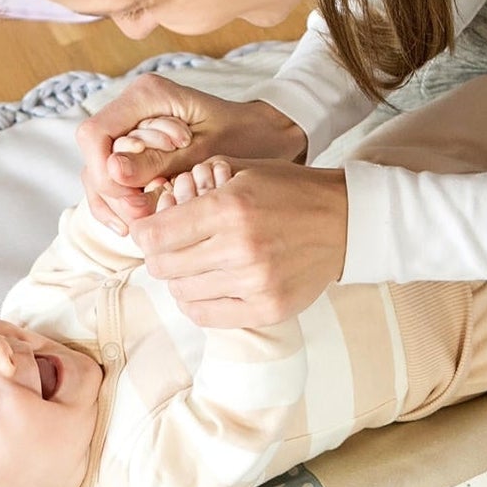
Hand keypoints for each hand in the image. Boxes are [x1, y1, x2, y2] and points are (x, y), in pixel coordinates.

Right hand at [76, 74, 306, 234]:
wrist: (266, 133)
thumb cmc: (244, 136)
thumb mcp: (205, 151)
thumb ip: (159, 161)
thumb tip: (112, 172)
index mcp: (147, 95)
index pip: (95, 135)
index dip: (105, 173)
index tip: (137, 199)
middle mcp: (132, 106)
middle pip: (94, 156)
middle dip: (115, 191)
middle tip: (146, 213)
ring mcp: (131, 126)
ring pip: (98, 170)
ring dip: (118, 200)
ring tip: (147, 217)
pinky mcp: (136, 147)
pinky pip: (113, 178)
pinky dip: (121, 201)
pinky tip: (137, 220)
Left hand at [131, 159, 347, 327]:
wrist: (343, 221)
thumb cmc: (288, 191)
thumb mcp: (241, 172)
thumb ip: (193, 185)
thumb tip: (151, 208)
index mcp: (229, 207)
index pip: (154, 235)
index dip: (144, 232)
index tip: (149, 229)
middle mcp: (241, 248)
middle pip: (163, 266)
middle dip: (158, 254)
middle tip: (171, 246)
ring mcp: (256, 283)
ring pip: (181, 292)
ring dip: (179, 278)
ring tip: (193, 263)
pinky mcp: (268, 309)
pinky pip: (206, 315)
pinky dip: (196, 301)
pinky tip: (205, 285)